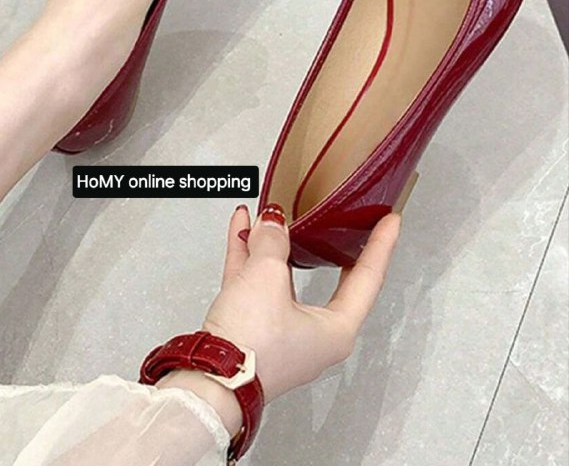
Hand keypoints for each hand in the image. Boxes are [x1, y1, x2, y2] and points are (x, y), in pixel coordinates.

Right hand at [204, 203, 400, 401]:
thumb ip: (273, 242)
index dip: (380, 244)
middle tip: (344, 222)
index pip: (368, 278)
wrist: (208, 383)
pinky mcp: (251, 332)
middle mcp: (313, 335)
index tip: (390, 222)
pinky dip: (248, 256)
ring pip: (282, 278)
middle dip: (327, 244)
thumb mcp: (267, 277)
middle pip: (327, 278)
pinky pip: (254, 283)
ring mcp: (281, 333)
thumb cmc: (251, 349)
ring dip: (273, 244)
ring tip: (269, 214)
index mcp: (335, 330)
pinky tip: (242, 230)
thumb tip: (272, 223)